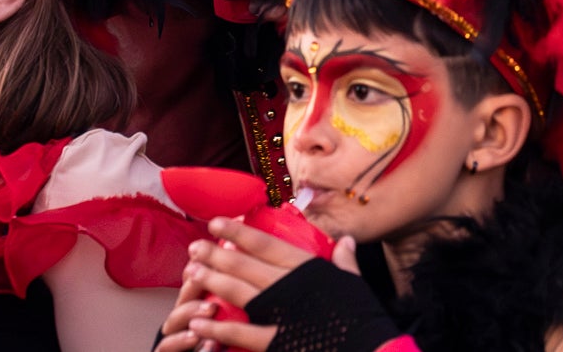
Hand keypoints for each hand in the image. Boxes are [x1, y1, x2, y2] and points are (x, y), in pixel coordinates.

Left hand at [154, 220, 359, 351]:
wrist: (370, 348)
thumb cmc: (361, 314)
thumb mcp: (355, 282)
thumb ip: (345, 261)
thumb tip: (347, 241)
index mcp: (307, 268)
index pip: (266, 244)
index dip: (239, 232)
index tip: (217, 222)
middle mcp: (289, 286)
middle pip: (245, 265)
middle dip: (216, 254)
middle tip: (195, 248)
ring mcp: (280, 314)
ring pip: (238, 293)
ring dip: (212, 282)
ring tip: (192, 274)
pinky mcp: (276, 341)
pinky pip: (241, 334)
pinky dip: (219, 329)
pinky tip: (199, 324)